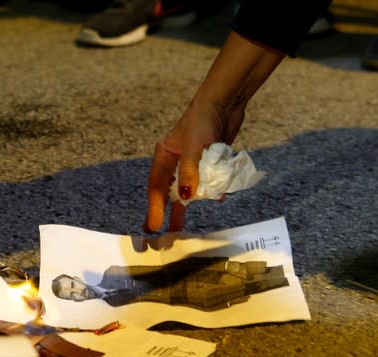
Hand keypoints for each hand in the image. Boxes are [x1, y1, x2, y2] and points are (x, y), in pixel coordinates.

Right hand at [144, 99, 240, 232]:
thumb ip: (190, 172)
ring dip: (188, 206)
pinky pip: (206, 182)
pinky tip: (216, 198)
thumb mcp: (195, 147)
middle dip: (166, 212)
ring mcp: (192, 163)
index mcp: (164, 156)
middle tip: (161, 233)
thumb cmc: (203, 120)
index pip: (156, 187)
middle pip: (169, 191)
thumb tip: (185, 197)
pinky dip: (210, 191)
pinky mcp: (208, 162)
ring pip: (188, 189)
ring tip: (181, 228)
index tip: (153, 226)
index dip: (154, 208)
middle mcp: (175, 161)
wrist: (225, 103)